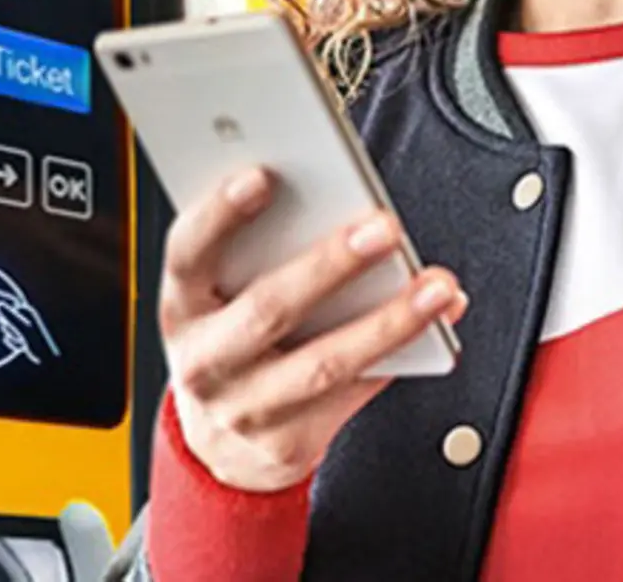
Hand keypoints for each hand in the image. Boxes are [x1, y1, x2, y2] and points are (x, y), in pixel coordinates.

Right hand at [159, 166, 466, 492]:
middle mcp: (205, 360)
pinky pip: (354, 394)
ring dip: (389, 321)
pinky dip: (400, 355)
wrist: (220, 445)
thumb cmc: (236, 336)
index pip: (188, 252)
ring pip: (324, 363)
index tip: (263, 176)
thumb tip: (345, 199)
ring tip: (439, 286)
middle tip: (384, 227)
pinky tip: (436, 325)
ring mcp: (244, 408)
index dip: (220, 214)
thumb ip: (265, 244)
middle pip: (268, 309)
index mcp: (184, 304)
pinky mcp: (286, 444)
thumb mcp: (225, 292)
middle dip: (331, 265)